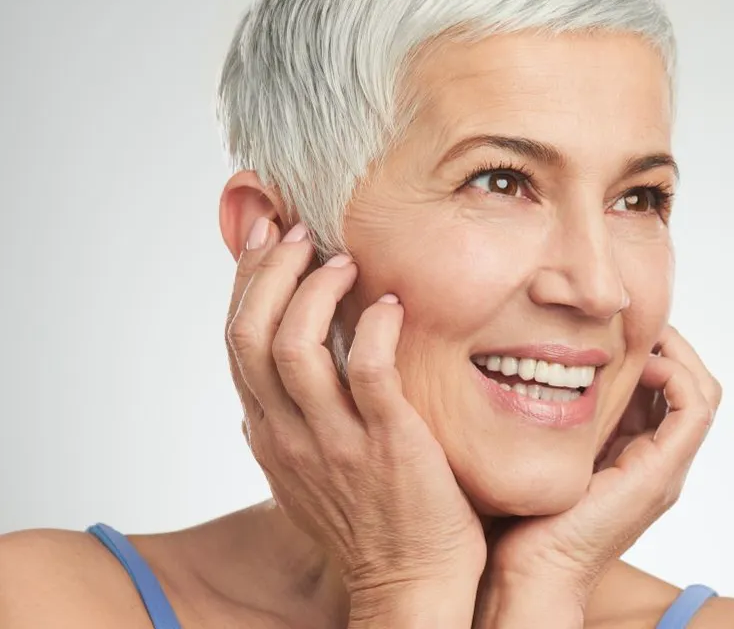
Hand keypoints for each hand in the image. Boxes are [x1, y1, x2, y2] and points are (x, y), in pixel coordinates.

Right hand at [225, 219, 485, 625]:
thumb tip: (265, 397)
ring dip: (313, 292)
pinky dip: (374, 329)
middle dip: (267, 273)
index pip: (237, 344)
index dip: (246, 284)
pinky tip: (390, 304)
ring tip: (343, 259)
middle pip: (250, 337)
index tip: (266, 239)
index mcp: (271, 435)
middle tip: (297, 233)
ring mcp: (335, 441)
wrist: (410, 585)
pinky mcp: (387, 445)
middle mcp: (290, 435)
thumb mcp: (309, 475)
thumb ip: (288, 430)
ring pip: (293, 349)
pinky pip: (368, 373)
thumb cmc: (372, 524)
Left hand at [474, 327, 720, 627]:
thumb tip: (538, 363)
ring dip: (676, 352)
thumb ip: (558, 413)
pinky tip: (641, 363)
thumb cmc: (524, 517)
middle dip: (668, 344)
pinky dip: (676, 375)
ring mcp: (665, 467)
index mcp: (635, 453)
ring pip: (701, 391)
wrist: (530, 571)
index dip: (650, 349)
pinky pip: (694, 409)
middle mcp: (657, 459)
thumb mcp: (547, 447)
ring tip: (641, 334)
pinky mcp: (662, 472)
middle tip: (633, 321)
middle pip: (690, 384)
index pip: (664, 386)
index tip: (614, 327)